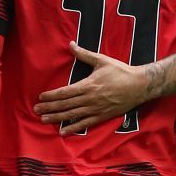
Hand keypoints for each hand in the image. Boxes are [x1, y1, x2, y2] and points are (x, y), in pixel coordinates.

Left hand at [33, 45, 148, 133]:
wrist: (139, 86)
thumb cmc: (120, 71)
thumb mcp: (102, 60)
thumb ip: (84, 54)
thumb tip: (71, 44)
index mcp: (88, 85)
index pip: (65, 92)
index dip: (52, 95)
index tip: (41, 97)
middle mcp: (89, 99)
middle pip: (65, 105)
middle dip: (50, 107)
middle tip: (36, 110)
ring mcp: (95, 109)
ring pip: (72, 115)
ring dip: (57, 118)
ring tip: (44, 120)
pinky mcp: (102, 116)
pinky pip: (85, 124)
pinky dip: (73, 128)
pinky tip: (63, 132)